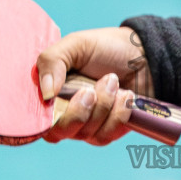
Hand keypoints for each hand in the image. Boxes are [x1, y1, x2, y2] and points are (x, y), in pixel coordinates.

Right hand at [35, 26, 155, 144]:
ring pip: (86, 133)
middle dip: (77, 112)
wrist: (143, 55)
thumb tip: (45, 94)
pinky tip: (126, 94)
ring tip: (113, 80)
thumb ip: (52, 62)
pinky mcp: (109, 130)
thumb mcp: (75, 45)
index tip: (56, 96)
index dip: (45, 116)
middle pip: (59, 133)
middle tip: (90, 90)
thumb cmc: (105, 48)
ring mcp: (87, 125)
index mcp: (50, 94)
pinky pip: (107, 134)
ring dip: (103, 106)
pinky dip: (118, 113)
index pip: (36, 119)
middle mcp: (65, 113)